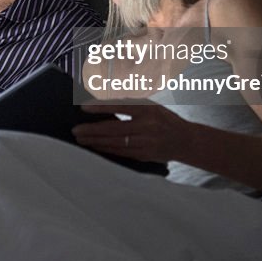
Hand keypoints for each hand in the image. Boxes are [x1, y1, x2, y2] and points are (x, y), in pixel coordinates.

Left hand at [71, 102, 190, 162]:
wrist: (185, 140)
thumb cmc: (164, 119)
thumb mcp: (151, 106)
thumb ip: (129, 105)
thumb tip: (102, 106)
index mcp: (148, 109)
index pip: (120, 106)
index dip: (101, 107)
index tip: (83, 107)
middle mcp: (147, 126)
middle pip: (114, 128)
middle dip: (92, 130)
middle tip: (75, 130)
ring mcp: (146, 142)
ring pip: (115, 143)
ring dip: (95, 142)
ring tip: (80, 140)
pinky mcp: (144, 155)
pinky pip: (121, 153)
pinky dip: (106, 150)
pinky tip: (95, 148)